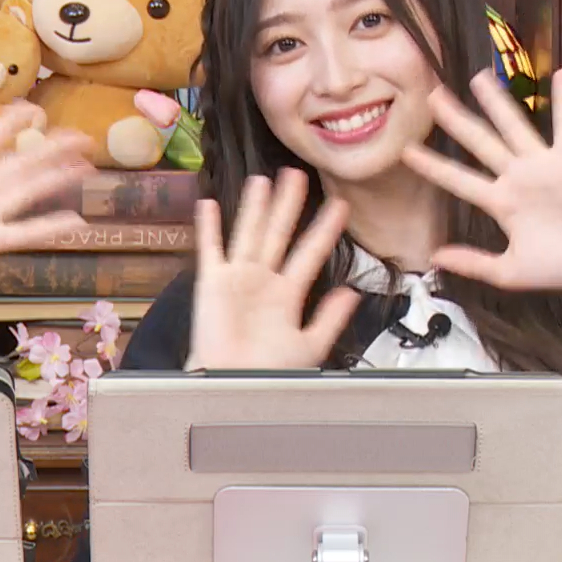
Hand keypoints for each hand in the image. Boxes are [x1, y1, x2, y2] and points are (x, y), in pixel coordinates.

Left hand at [0, 101, 91, 304]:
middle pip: (20, 162)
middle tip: (82, 137)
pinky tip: (76, 223)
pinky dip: (49, 227)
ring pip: (28, 190)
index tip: (33, 108)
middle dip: (51, 148)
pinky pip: (23, 232)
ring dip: (58, 178)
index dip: (10, 122)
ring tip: (87, 168)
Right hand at [187, 168, 359, 369]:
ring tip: (262, 181)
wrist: (234, 386)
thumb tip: (352, 293)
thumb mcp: (309, 345)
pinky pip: (211, 249)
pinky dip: (208, 228)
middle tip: (297, 176)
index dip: (324, 230)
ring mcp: (237, 278)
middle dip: (288, 205)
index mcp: (287, 294)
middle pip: (278, 234)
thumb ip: (330, 318)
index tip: (340, 206)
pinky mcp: (212, 283)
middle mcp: (263, 280)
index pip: (310, 253)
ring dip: (255, 207)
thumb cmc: (268, 372)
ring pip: (249, 233)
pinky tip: (209, 205)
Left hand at [401, 67, 561, 294]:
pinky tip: (560, 74)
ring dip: (497, 101)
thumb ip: (474, 264)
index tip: (406, 151)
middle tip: (432, 94)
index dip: (433, 166)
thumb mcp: (510, 271)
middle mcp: (517, 178)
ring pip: (513, 126)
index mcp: (500, 203)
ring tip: (478, 76)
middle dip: (456, 119)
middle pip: (478, 142)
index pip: (458, 179)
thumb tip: (435, 258)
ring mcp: (542, 166)